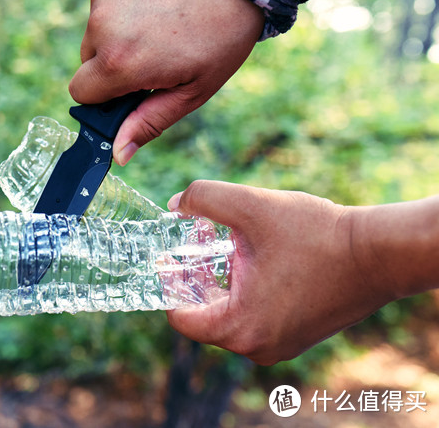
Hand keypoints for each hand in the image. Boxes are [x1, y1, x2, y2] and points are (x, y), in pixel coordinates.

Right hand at [69, 0, 263, 164]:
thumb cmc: (224, 33)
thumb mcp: (194, 90)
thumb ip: (149, 122)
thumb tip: (116, 154)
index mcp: (120, 63)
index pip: (81, 93)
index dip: (104, 97)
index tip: (130, 90)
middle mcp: (103, 27)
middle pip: (88, 60)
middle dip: (113, 63)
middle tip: (156, 54)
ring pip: (98, 28)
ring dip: (119, 31)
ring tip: (164, 21)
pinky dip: (126, 3)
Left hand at [165, 180, 393, 364]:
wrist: (378, 252)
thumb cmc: (316, 234)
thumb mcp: (250, 206)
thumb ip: (203, 198)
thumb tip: (175, 204)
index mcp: (240, 328)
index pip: (180, 317)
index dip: (168, 283)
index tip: (166, 256)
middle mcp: (257, 348)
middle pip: (204, 316)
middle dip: (193, 280)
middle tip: (190, 246)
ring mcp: (280, 346)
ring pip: (230, 316)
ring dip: (219, 284)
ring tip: (218, 247)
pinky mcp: (297, 337)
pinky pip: (255, 318)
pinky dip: (244, 292)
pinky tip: (248, 260)